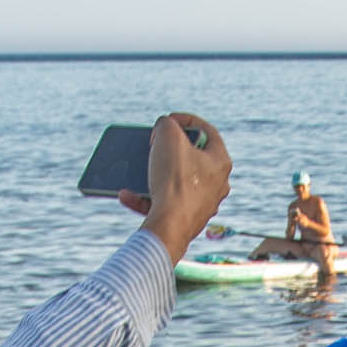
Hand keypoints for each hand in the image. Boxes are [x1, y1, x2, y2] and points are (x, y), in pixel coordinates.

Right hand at [136, 113, 233, 258]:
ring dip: (152, 174)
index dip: (186, 120)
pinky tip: (126, 195)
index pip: (206, 131)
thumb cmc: (174, 181)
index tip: (169, 119)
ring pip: (175, 183)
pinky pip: (164, 205)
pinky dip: (145, 199)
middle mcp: (217, 184)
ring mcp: (202, 205)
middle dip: (167, 149)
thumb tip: (164, 130)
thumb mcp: (168, 136)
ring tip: (134, 168)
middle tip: (154, 144)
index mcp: (220, 162)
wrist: (170, 228)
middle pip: (190, 158)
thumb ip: (166, 124)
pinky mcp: (186, 222)